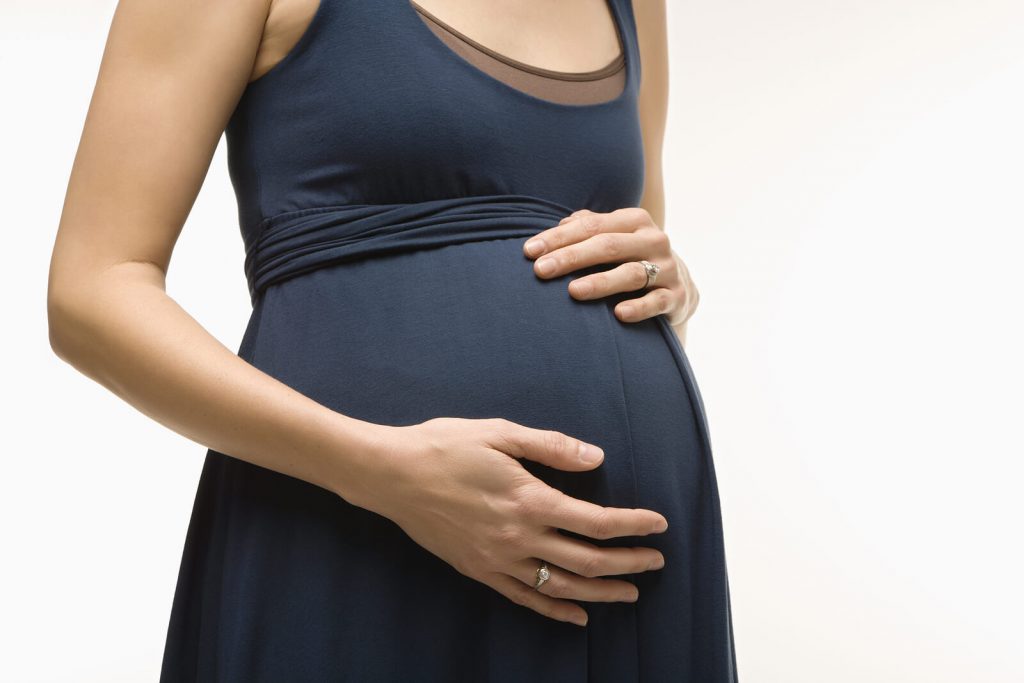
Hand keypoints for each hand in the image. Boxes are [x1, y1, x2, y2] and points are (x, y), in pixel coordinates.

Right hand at [357, 417, 668, 627]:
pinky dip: (555, 610)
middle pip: (586, 561)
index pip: (596, 522)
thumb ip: (551, 447)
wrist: (391, 474)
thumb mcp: (500, 432)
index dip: (633, 525)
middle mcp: (518, 537)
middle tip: (656, 561)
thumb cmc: (445, 445)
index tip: (658, 524)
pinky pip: (524, 598)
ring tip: (631, 592)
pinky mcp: (478, 570)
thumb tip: (597, 458)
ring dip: (600, 592)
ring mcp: (497, 560)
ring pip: (560, 586)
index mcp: (529, 500)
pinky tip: (578, 616)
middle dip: (628, 563)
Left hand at [522, 207, 698, 326]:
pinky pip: (656, 302)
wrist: (679, 285)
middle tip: (541, 270)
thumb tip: (558, 225)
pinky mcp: (676, 296)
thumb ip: (586, 227)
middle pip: (608, 245)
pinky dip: (639, 308)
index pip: (591, 225)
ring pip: (632, 273)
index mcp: (634, 221)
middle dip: (572, 257)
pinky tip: (618, 314)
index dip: (558, 237)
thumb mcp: (613, 237)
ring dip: (601, 282)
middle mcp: (653, 240)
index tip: (529, 251)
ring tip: (573, 292)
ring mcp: (667, 268)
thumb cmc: (631, 257)